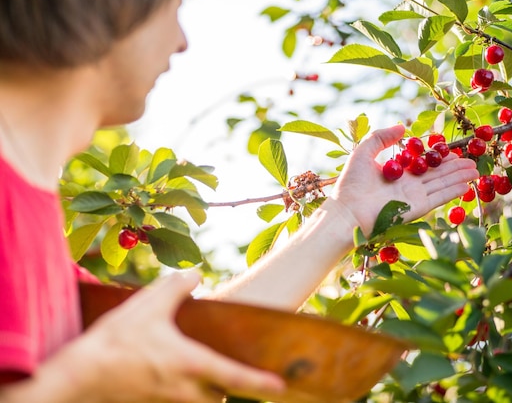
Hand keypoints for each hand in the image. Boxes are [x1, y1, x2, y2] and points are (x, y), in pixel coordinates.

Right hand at [33, 273, 285, 402]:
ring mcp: (165, 402)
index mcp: (190, 365)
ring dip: (204, 392)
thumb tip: (196, 273)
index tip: (281, 387)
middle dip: (226, 388)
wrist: (78, 376)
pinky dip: (181, 394)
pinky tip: (166, 375)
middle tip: (232, 374)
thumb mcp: (149, 304)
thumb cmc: (116, 341)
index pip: (235, 377)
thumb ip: (177, 285)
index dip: (261, 382)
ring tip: (198, 373)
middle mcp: (183, 390)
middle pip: (218, 397)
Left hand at [331, 125, 478, 235]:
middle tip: (472, 159)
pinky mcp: (416, 208)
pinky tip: (466, 185)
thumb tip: (402, 128)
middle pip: (436, 175)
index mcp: (396, 175)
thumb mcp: (363, 152)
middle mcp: (407, 187)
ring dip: (459, 177)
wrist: (347, 212)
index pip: (422, 165)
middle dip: (454, 167)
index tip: (451, 151)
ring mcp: (413, 198)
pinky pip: (438, 197)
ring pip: (441, 185)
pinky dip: (453, 191)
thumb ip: (381, 137)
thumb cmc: (351, 184)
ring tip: (476, 169)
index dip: (437, 158)